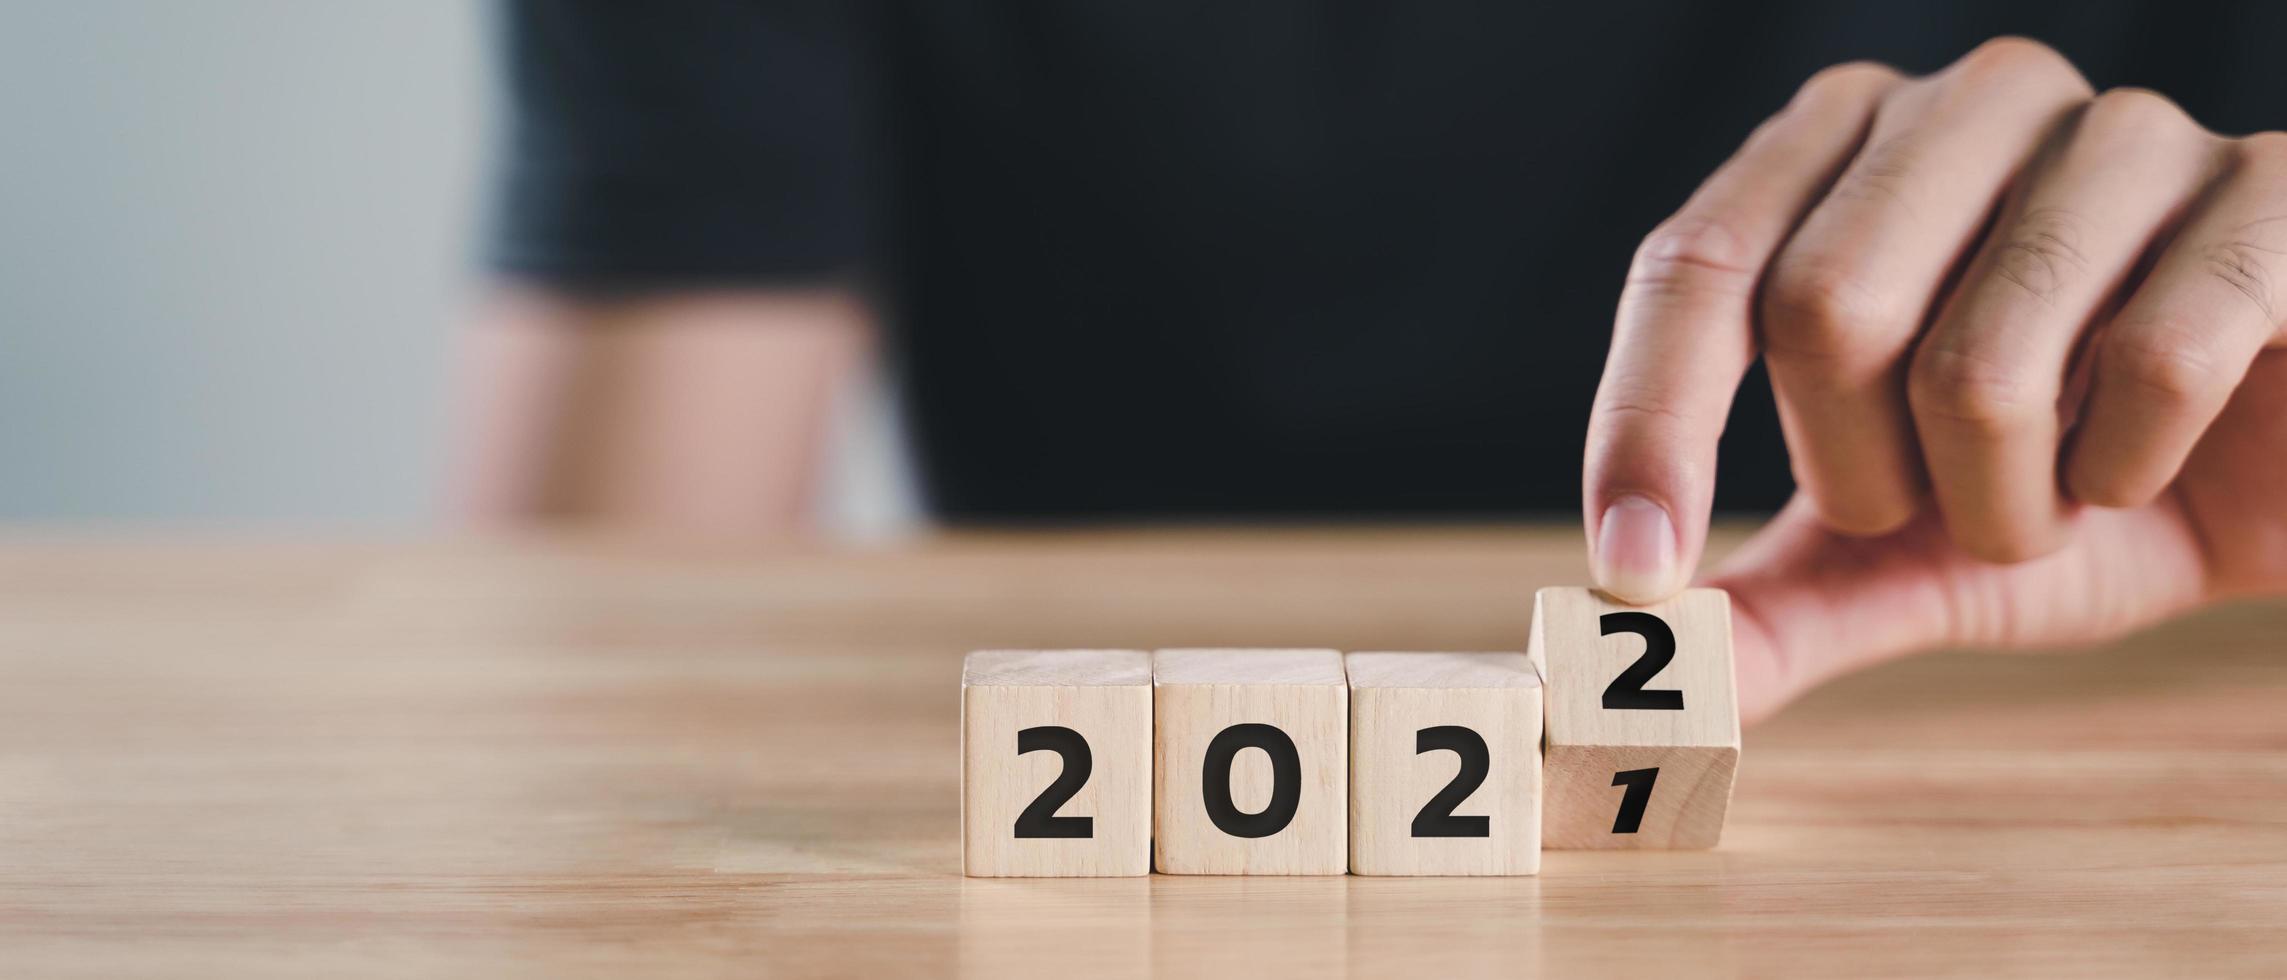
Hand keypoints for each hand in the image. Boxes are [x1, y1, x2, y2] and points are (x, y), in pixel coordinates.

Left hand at [1582, 38, 2286, 721]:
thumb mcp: (1908, 556)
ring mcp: (2123, 130)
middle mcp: (1966, 106)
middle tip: (1942, 508)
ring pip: (1980, 365)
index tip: (1634, 573)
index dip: (1647, 422)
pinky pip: (2157, 363)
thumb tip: (1634, 668)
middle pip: (1824, 313)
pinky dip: (2136, 467)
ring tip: (2066, 490)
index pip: (1695, 265)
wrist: (2284, 482)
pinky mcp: (2273, 188)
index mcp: (1842, 150)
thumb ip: (1775, 602)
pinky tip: (2160, 455)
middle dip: (1870, 480)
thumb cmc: (2080, 484)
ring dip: (2007, 505)